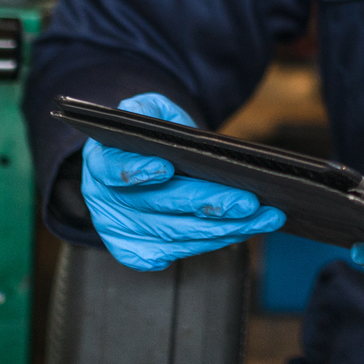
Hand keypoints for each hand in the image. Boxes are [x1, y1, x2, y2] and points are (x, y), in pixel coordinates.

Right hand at [80, 92, 284, 270]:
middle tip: (246, 202)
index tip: (165, 168)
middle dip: (206, 204)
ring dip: (223, 229)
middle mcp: (105, 201)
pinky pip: (179, 253)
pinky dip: (214, 243)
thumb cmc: (150, 136)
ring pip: (175, 235)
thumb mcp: (147, 110)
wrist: (145, 163)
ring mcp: (120, 231)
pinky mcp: (137, 253)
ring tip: (263, 218)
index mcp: (101, 161)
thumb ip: (149, 110)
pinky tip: (243, 231)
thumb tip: (160, 123)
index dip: (136, 170)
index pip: (113, 168)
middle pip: (157, 206)